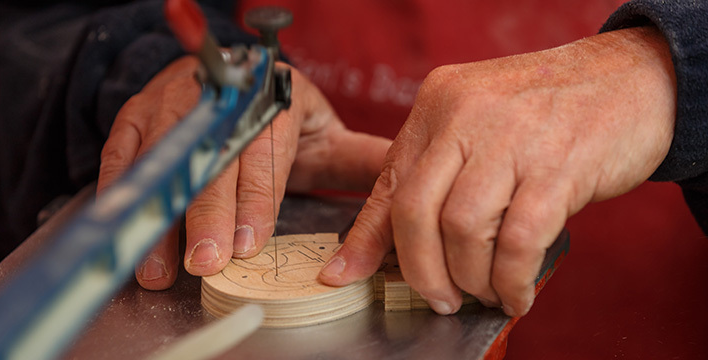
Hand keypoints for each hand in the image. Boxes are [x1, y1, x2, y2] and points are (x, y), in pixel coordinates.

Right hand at [98, 57, 389, 289]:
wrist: (225, 78)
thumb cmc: (279, 118)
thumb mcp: (323, 133)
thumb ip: (359, 162)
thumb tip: (403, 189)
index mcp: (276, 95)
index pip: (267, 147)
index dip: (257, 198)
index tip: (250, 243)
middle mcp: (222, 94)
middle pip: (215, 157)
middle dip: (210, 215)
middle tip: (209, 261)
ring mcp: (174, 101)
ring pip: (167, 159)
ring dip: (163, 216)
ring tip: (163, 266)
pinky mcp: (138, 115)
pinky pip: (125, 154)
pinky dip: (123, 196)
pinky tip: (130, 234)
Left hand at [319, 26, 676, 316]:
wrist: (631, 78)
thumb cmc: (547, 112)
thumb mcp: (477, 125)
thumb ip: (434, 175)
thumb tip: (381, 243)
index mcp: (439, 102)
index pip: (391, 182)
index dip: (366, 239)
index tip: (345, 275)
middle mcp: (468, 114)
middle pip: (417, 211)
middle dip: (423, 270)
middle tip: (441, 297)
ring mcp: (513, 138)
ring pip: (465, 230)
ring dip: (472, 277)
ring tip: (487, 290)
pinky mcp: (559, 166)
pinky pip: (519, 240)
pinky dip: (512, 278)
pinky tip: (517, 291)